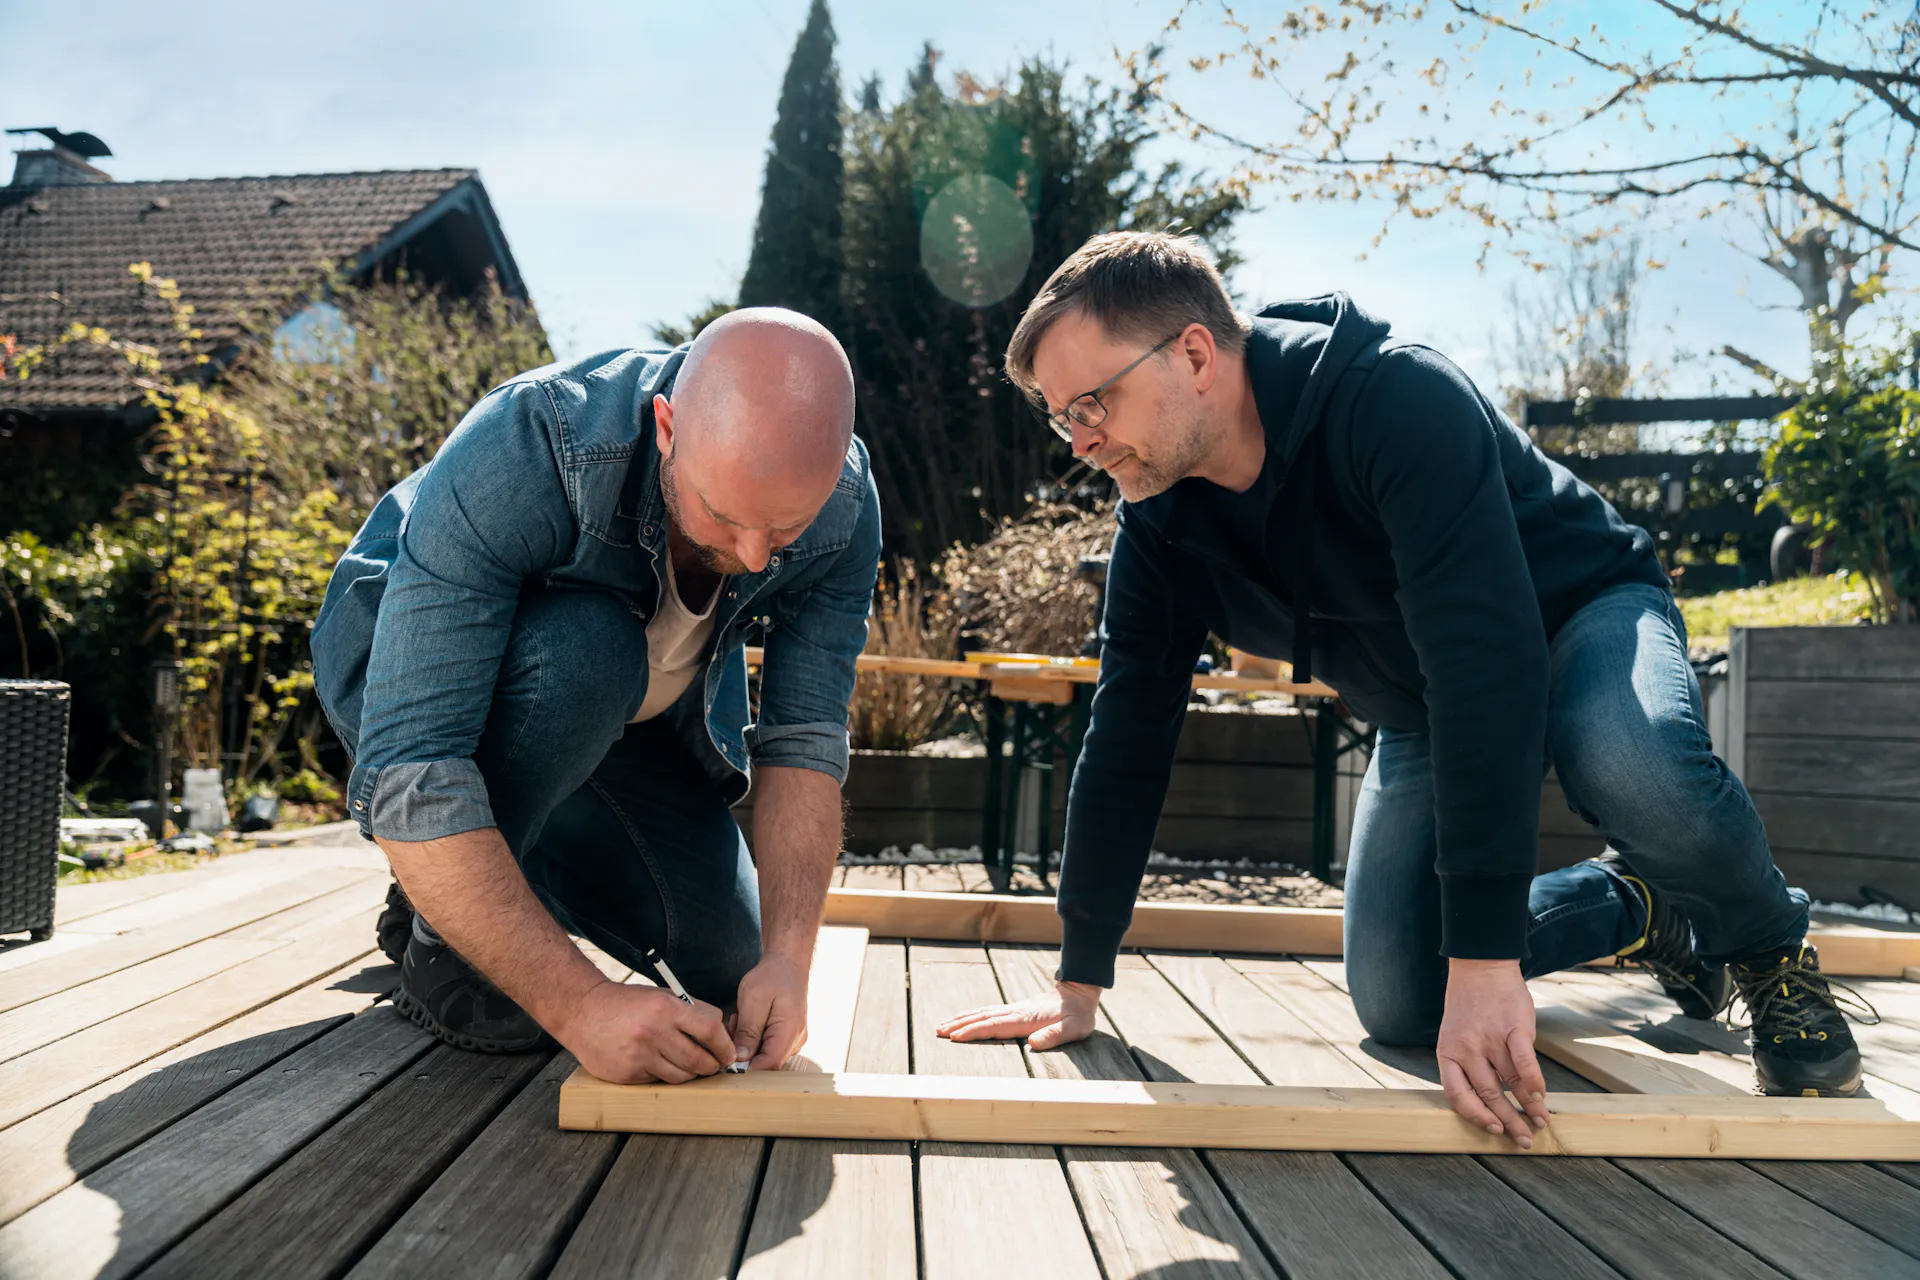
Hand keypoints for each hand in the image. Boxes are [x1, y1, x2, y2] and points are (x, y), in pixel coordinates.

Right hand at [559, 980, 734, 1084]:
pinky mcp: (627, 1074)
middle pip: (699, 1060)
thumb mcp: (662, 996)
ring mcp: (639, 1056)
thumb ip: (693, 1011)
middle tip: (713, 1065)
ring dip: (689, 1073)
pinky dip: (664, 1075)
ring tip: (686, 1064)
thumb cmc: (628, 1003)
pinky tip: (656, 1063)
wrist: (583, 1012)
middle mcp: (653, 1033)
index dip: (725, 1046)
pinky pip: (658, 1081)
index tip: (730, 1054)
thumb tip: (722, 1030)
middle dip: (712, 1066)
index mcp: (666, 1008)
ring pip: (681, 1076)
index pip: (709, 1031)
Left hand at [732, 951, 809, 1069]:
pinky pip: (767, 1049)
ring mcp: (793, 1041)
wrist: (787, 964)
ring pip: (764, 1057)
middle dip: (743, 1053)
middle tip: (733, 1026)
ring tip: (740, 1020)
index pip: (769, 1065)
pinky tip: (747, 1023)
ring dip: (746, 1045)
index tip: (728, 1055)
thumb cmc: (772, 977)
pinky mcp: (786, 1038)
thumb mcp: (753, 999)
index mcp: (790, 1031)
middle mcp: (796, 1040)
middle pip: (766, 1063)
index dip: (747, 1067)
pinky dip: (752, 1040)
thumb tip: (740, 1059)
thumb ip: (747, 1031)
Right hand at [936, 980, 1102, 1050]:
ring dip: (962, 1019)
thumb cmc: (1078, 1014)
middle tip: (938, 1031)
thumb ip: (1055, 1036)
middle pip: (982, 1018)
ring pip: (982, 1013)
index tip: (955, 1037)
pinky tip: (967, 1018)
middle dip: (959, 1025)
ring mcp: (1014, 1009)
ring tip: (944, 1025)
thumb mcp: (1075, 1028)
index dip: (974, 1031)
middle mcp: (1015, 1012)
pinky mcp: (1016, 1009)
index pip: (994, 1026)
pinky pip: (989, 1011)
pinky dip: (973, 1014)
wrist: (1080, 991)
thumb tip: (1033, 1043)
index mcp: (1026, 1019)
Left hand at [1437, 958, 1551, 1147]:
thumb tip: (1490, 1102)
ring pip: (1511, 1082)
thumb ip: (1469, 1066)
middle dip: (1509, 1121)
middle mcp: (1467, 1048)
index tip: (1494, 1129)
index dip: (1476, 1116)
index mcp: (1448, 1053)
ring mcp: (1490, 1037)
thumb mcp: (1456, 1036)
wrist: (1481, 966)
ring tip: (1541, 1121)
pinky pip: (1525, 1061)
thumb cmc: (1470, 1007)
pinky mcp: (1514, 1027)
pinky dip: (1534, 1082)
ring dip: (1529, 1106)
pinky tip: (1542, 1096)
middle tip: (1524, 1139)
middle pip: (1488, 1094)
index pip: (1458, 1095)